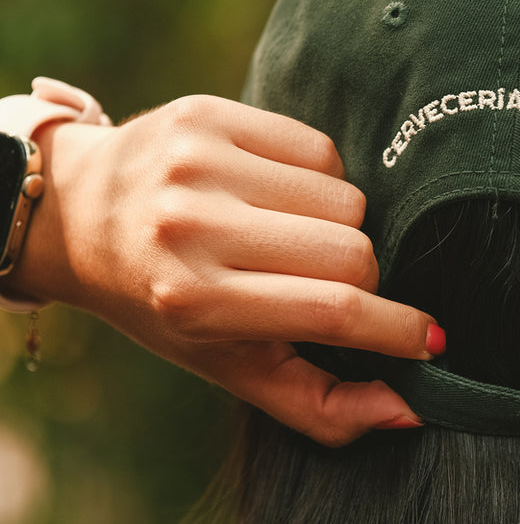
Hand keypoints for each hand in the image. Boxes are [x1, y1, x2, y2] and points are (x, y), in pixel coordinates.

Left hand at [10, 96, 439, 445]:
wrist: (84, 216)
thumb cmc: (169, 303)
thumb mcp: (233, 368)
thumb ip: (321, 405)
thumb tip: (410, 408)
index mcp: (195, 299)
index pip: (334, 309)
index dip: (398, 328)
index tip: (431, 341)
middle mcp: (192, 225)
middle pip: (352, 249)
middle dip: (361, 276)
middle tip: (326, 287)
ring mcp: (199, 162)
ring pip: (345, 196)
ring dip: (337, 225)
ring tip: (291, 238)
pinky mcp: (210, 114)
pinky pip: (322, 148)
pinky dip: (318, 179)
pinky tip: (278, 196)